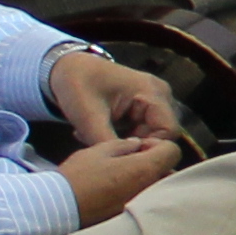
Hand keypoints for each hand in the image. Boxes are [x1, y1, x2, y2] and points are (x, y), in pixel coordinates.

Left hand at [48, 49, 183, 148]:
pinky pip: (144, 128)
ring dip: (128, 141)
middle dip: (135, 145)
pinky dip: (125, 136)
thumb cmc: (77, 86)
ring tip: (99, 138)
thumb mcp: (89, 118)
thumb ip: (108, 143)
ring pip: (152, 133)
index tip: (122, 154)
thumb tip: (126, 166)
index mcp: (153, 92)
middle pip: (163, 134)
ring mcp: (154, 98)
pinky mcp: (144, 105)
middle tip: (105, 146)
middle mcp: (161, 94)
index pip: (169, 132)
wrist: (66, 68)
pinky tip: (103, 132)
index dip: (150, 148)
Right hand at [58, 133, 191, 228]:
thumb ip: (123, 145)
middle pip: (168, 171)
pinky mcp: (130, 218)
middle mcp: (149, 190)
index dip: (157, 145)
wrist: (59, 208)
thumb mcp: (98, 151)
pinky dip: (137, 195)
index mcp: (144, 169)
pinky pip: (144, 203)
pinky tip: (116, 191)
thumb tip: (136, 144)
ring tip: (122, 176)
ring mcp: (142, 206)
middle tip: (130, 161)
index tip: (138, 148)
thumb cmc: (78, 176)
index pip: (173, 151)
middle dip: (154, 163)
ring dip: (147, 179)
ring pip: (157, 189)